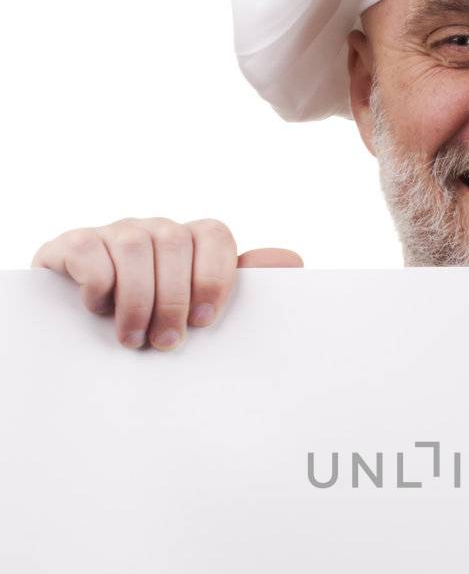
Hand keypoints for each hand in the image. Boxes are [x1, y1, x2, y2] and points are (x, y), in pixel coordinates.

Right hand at [30, 217, 303, 349]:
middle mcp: (152, 230)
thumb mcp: (196, 310)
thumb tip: (292, 260)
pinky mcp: (72, 245)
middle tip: (167, 343)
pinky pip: (90, 250)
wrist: (81, 336)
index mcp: (188, 242)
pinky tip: (98, 311)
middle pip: (175, 240)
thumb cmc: (153, 323)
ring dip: (137, 299)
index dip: (214, 276)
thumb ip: (241, 287)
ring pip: (134, 245)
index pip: (214, 234)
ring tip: (134, 340)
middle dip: (173, 299)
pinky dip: (98, 284)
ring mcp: (112, 233)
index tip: (206, 322)